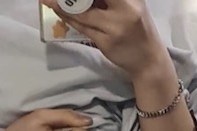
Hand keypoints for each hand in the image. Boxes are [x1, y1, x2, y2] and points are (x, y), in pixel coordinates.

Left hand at [41, 0, 168, 78]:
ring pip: (83, 14)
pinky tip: (61, 12)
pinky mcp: (105, 43)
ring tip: (49, 0)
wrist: (147, 59)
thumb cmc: (139, 28)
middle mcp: (124, 11)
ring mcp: (114, 29)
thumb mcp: (132, 4)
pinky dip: (70, 19)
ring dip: (64, 6)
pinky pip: (83, 29)